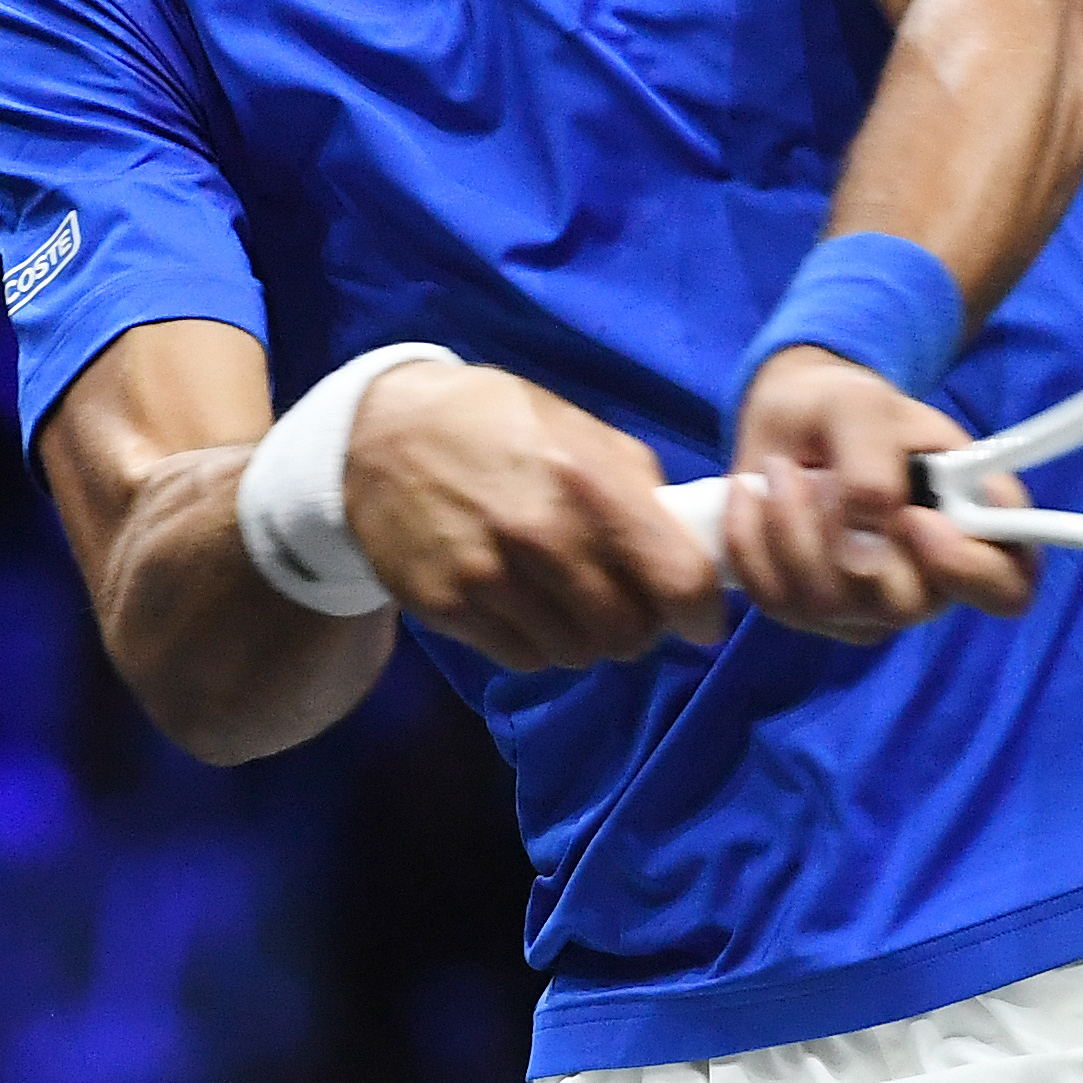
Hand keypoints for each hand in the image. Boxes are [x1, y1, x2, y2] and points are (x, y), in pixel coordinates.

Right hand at [345, 361, 729, 669]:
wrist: (380, 434)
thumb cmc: (495, 424)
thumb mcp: (576, 427)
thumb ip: (637, 485)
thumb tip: (689, 547)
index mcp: (587, 479)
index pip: (678, 579)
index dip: (702, 610)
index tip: (699, 616)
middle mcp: (542, 534)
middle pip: (629, 633)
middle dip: (637, 625)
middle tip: (622, 601)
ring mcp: (489, 575)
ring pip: (577, 654)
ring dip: (584, 636)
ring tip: (566, 599)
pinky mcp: (448, 607)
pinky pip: (523, 658)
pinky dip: (534, 641)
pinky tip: (522, 603)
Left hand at [727, 347, 1036, 645]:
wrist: (791, 420)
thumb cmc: (847, 410)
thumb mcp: (862, 406)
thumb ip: (873, 464)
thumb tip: (862, 548)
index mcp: (975, 525)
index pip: (1008, 585)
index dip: (970, 568)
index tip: (914, 517)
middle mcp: (930, 579)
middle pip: (904, 606)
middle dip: (840, 534)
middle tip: (815, 474)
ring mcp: (870, 605)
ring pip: (828, 605)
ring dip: (787, 527)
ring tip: (782, 471)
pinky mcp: (812, 613)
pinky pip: (775, 601)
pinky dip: (749, 541)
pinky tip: (750, 498)